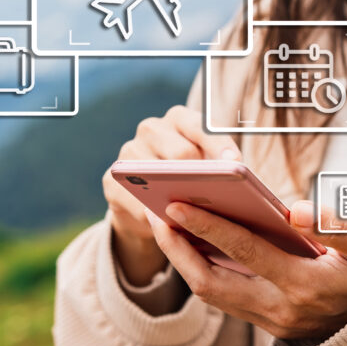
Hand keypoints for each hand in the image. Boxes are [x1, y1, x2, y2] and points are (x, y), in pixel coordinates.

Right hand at [103, 105, 240, 285]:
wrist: (147, 204)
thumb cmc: (188, 181)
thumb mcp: (206, 167)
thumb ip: (218, 165)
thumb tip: (233, 174)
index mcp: (179, 119)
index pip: (200, 125)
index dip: (219, 144)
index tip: (235, 163)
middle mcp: (151, 129)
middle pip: (181, 152)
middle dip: (201, 176)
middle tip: (219, 196)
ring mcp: (128, 152)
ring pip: (156, 175)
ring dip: (177, 199)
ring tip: (197, 216)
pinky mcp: (111, 181)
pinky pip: (136, 201)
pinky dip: (155, 216)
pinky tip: (170, 226)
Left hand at [146, 200, 346, 338]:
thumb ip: (339, 226)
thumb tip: (296, 210)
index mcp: (306, 285)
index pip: (247, 252)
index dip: (209, 226)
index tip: (177, 203)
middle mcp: (282, 309)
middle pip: (212, 283)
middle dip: (179, 249)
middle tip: (157, 213)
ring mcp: (272, 321)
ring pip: (214, 295)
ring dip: (185, 261)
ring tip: (168, 224)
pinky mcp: (269, 324)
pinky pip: (225, 298)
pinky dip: (203, 271)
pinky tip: (194, 243)